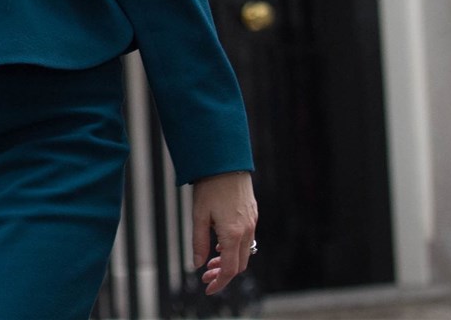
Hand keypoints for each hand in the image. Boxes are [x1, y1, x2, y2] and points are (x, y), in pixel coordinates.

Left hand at [191, 170, 257, 295]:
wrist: (226, 162)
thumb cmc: (210, 186)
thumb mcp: (199, 215)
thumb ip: (199, 242)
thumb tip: (198, 264)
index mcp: (232, 233)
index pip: (229, 269)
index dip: (219, 282)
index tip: (208, 287)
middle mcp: (246, 230)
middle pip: (239, 265)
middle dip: (223, 274)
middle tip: (206, 274)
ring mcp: (252, 222)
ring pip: (245, 252)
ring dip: (229, 261)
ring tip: (211, 260)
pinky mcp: (252, 214)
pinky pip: (247, 239)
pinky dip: (235, 248)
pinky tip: (221, 243)